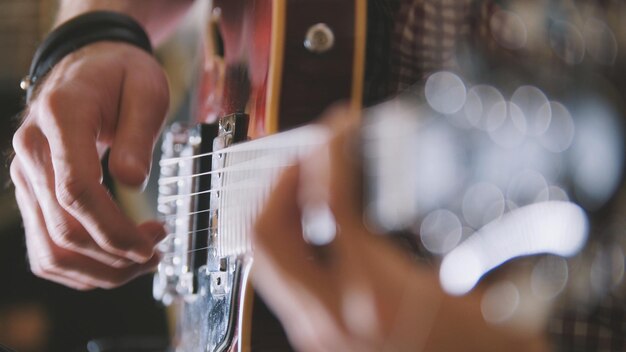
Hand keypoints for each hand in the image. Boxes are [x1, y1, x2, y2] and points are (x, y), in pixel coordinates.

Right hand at [11, 42, 168, 289]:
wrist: (87, 64)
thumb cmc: (121, 75)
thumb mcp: (146, 88)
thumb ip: (139, 133)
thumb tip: (132, 182)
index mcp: (60, 116)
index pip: (75, 188)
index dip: (115, 228)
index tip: (152, 242)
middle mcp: (32, 150)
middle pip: (64, 229)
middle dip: (116, 255)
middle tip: (157, 252)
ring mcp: (27, 175)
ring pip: (51, 250)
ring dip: (99, 270)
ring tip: (141, 261)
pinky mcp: (33, 193)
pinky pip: (46, 248)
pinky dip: (81, 267)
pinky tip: (115, 261)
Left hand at [252, 109, 548, 350]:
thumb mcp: (496, 292)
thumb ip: (484, 241)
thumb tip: (482, 183)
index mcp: (379, 297)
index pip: (329, 205)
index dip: (329, 153)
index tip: (340, 127)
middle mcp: (333, 316)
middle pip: (268, 231)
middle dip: (281, 178)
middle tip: (307, 153)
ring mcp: (316, 330)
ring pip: (265, 257)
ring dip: (279, 208)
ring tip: (306, 180)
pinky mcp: (315, 336)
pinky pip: (282, 277)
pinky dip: (289, 239)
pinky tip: (316, 224)